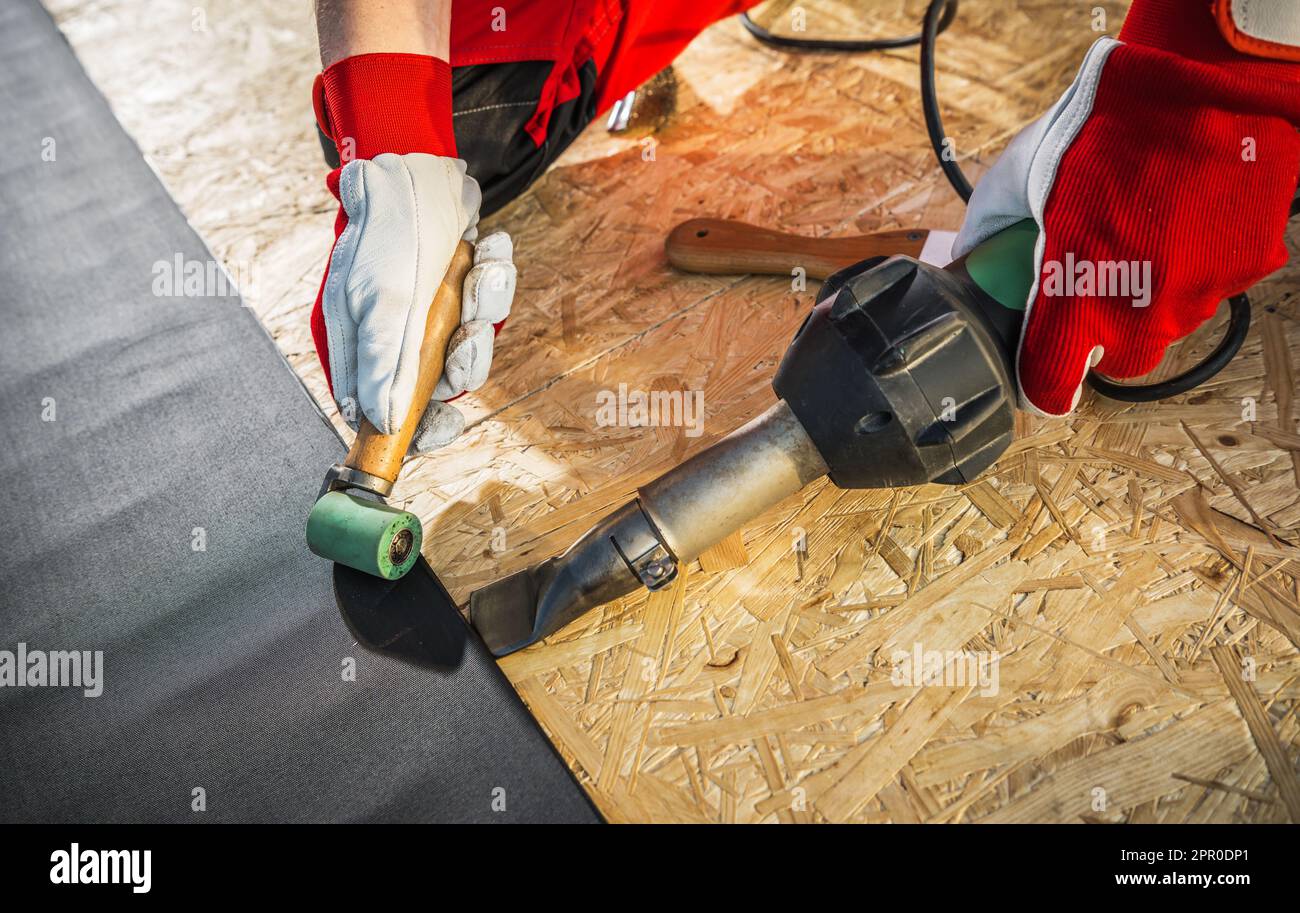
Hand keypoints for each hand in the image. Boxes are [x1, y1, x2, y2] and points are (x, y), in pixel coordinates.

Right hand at [309, 53, 515, 449]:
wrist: (409, 163)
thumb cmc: (384, 232)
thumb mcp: (377, 300)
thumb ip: (380, 363)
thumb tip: (379, 423)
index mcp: (361, 350)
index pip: (389, 413)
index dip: (418, 429)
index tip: (445, 423)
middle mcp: (395, 339)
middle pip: (441, 385)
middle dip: (466, 361)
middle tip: (471, 333)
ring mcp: (429, 314)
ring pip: (473, 344)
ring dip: (485, 310)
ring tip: (481, 271)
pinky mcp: (458, 289)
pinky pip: (489, 303)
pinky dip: (494, 277)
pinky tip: (489, 248)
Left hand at [954, 0, 1299, 415]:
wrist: (1202, 85)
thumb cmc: (1104, 128)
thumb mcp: (1019, 175)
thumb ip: (989, 227)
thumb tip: (967, 255)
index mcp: (1073, 297)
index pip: (1051, 386)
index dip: (1044, 387)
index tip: (1042, 380)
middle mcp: (1138, 312)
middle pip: (1119, 361)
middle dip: (1103, 336)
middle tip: (1094, 288)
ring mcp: (1197, 295)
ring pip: (1167, 324)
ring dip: (1150, 297)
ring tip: (1141, 236)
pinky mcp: (1245, 270)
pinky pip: (1211, 286)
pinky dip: (1196, 264)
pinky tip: (1181, 220)